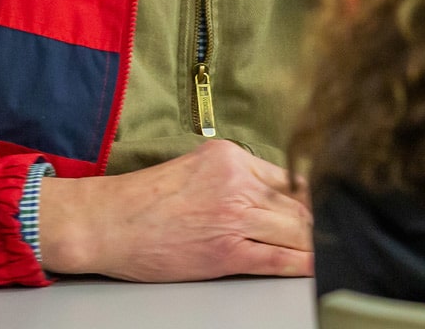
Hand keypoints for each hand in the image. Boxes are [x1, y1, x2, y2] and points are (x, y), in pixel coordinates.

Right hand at [37, 139, 312, 280]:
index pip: (288, 176)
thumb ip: (233, 176)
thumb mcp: (193, 168)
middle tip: (317, 234)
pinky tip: (308, 267)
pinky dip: (300, 265)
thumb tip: (269, 193)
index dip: (304, 198)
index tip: (311, 209)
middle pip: (297, 205)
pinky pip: (279, 260)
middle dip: (309, 224)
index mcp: (229, 157)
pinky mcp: (227, 251)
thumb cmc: (141, 200)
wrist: (107, 223)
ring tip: (314, 252)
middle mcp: (237, 182)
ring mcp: (234, 216)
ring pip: (295, 231)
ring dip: (308, 245)